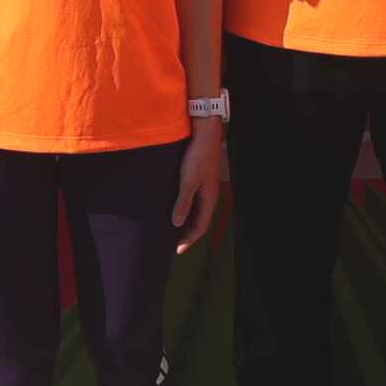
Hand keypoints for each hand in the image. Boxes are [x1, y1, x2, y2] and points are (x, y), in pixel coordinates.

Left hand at [172, 118, 229, 251]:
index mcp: (209, 199)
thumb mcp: (188, 181)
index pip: (200, 227)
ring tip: (175, 229)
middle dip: (189, 234)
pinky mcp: (201, 179)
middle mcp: (210, 196)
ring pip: (198, 211)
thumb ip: (183, 203)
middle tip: (175, 244)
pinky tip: (178, 207)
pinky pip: (195, 201)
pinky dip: (187, 209)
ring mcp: (207, 187)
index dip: (189, 240)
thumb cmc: (197, 158)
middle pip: (201, 220)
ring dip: (188, 221)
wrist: (205, 135)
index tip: (177, 251)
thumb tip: (177, 223)